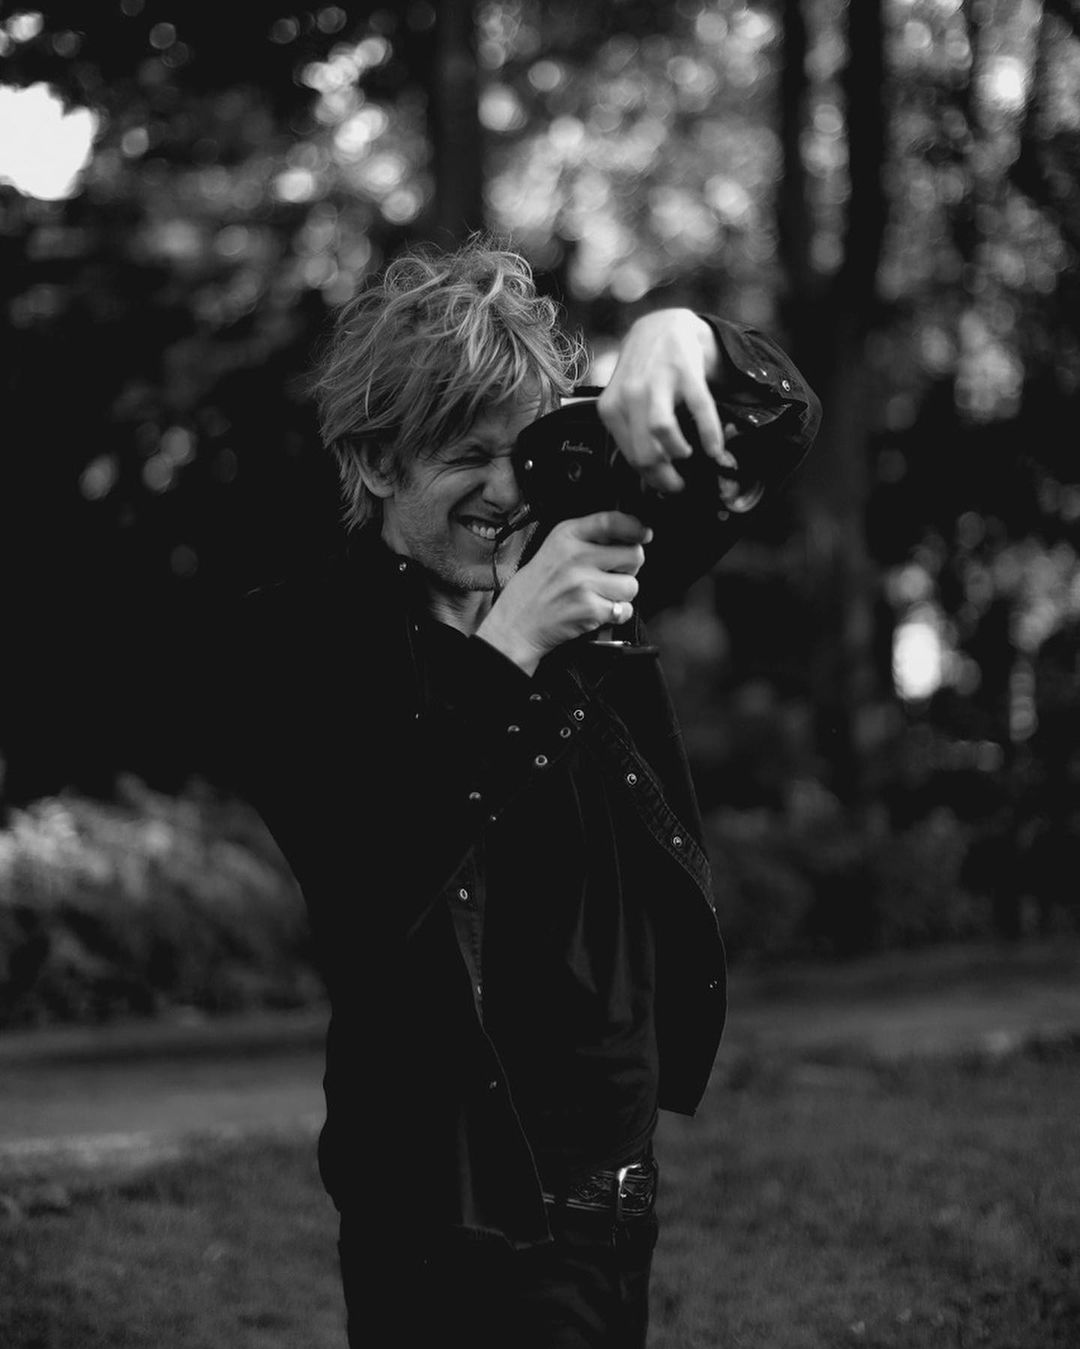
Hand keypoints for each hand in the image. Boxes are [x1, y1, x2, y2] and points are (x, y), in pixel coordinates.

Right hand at [477, 512, 651, 674]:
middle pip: (634, 555)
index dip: (635, 527)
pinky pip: (624, 610)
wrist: (517, 622)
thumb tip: (632, 534)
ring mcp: (583, 583)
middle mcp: (576, 556)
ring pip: (631, 585)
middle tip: (613, 574)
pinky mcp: (590, 608)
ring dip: (622, 594)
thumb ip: (587, 538)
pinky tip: (596, 611)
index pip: (612, 521)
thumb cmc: (537, 587)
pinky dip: (616, 614)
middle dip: (629, 567)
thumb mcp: (554, 548)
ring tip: (601, 595)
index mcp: (567, 535)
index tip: (644, 533)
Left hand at [596, 309, 737, 493]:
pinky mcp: (685, 369)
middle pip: (645, 451)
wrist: (663, 328)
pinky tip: (715, 447)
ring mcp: (658, 380)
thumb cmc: (645, 373)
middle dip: (665, 475)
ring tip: (687, 455)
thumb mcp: (625, 401)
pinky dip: (710, 433)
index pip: (630, 456)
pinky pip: (700, 409)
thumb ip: (632, 431)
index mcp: (612, 407)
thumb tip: (650, 473)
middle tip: (678, 483)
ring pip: (663, 432)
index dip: (651, 478)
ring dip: (679, 452)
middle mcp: (630, 394)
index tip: (666, 486)